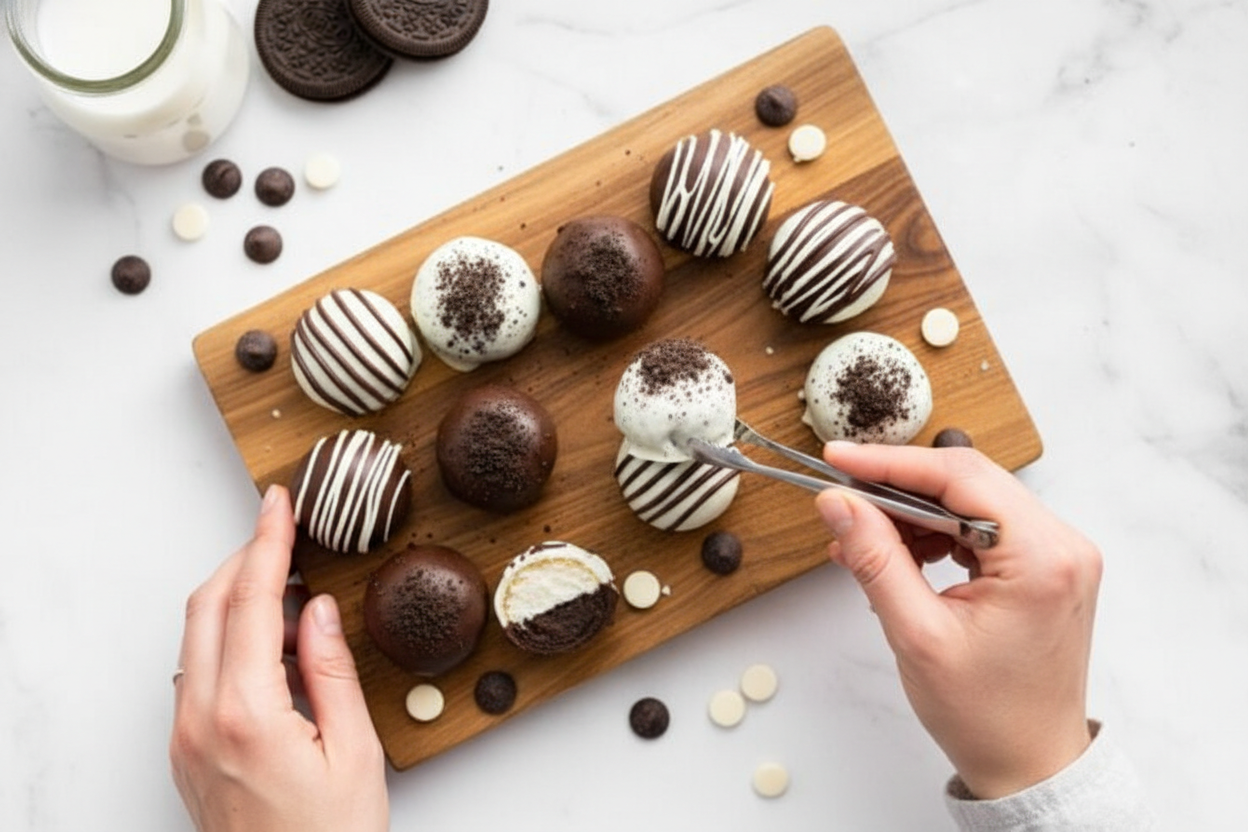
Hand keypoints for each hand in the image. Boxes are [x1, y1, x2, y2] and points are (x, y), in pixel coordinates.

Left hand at [170, 485, 387, 831]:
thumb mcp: (355, 752)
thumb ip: (332, 671)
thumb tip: (319, 610)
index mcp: (245, 714)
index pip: (252, 602)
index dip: (268, 544)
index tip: (279, 503)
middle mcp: (199, 720)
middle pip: (207, 607)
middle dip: (244, 560)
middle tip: (286, 535)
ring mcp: (185, 737)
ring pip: (197, 637)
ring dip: (238, 602)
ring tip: (298, 603)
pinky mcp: (186, 751)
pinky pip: (199, 672)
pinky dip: (232, 641)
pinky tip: (278, 651)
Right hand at [815, 443, 1099, 799]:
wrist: (1029, 763)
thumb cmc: (986, 715)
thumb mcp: (916, 635)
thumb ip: (875, 559)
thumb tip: (839, 504)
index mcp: (1043, 558)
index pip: (960, 477)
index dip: (891, 463)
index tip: (839, 460)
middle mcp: (1063, 546)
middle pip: (968, 481)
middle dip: (898, 487)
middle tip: (843, 499)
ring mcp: (1059, 554)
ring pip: (972, 500)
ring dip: (914, 514)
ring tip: (864, 543)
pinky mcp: (1046, 566)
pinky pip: (983, 525)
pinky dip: (937, 533)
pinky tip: (900, 555)